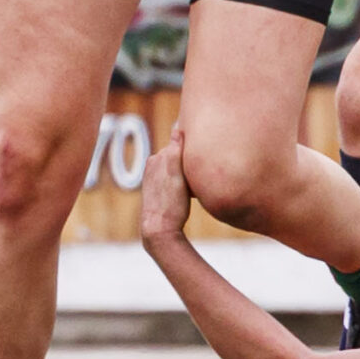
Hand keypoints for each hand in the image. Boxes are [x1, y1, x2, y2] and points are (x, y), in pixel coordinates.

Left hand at [139, 127, 194, 246]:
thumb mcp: (176, 175)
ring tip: (197, 176)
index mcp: (156, 159)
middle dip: (188, 157)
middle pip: (177, 154)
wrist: (159, 230)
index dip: (192, 147)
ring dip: (186, 168)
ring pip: (175, 166)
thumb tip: (177, 128)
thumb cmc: (171, 204)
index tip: (207, 148)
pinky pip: (173, 177)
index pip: (178, 143)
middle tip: (205, 163)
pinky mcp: (157, 189)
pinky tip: (189, 189)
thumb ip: (175, 150)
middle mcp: (153, 166)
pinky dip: (181, 178)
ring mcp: (154, 178)